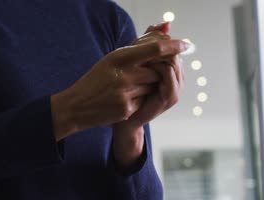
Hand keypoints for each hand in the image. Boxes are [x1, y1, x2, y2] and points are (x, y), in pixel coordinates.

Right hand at [50, 38, 188, 140]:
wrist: (77, 106)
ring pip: (153, 86)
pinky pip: (145, 101)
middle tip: (141, 75)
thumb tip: (166, 27)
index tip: (186, 44)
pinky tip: (124, 100)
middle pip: (157, 70)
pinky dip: (139, 100)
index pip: (154, 48)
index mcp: (119, 56)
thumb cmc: (98, 79)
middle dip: (155, 73)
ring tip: (128, 88)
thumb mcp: (113, 58)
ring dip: (148, 87)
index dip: (173, 46)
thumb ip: (141, 43)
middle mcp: (123, 73)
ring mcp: (125, 92)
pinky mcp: (126, 109)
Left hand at [112, 23, 184, 171]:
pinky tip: (141, 66)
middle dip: (157, 46)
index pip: (171, 44)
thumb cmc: (129, 89)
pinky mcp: (171, 96)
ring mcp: (177, 87)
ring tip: (139, 57)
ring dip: (155, 55)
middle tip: (138, 46)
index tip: (137, 42)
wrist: (124, 117)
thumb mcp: (139, 62)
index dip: (157, 40)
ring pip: (172, 59)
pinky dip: (155, 66)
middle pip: (174, 50)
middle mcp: (179, 77)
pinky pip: (168, 72)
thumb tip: (164, 22)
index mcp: (173, 68)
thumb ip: (149, 44)